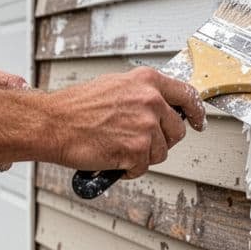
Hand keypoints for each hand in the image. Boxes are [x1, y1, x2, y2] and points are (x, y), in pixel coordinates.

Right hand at [44, 67, 205, 177]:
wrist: (53, 123)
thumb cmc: (76, 107)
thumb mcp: (115, 85)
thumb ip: (141, 93)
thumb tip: (160, 104)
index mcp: (147, 81)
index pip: (187, 95)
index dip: (195, 112)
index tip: (197, 120)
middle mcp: (151, 100)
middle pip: (176, 130)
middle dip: (161, 139)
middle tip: (139, 140)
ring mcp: (145, 126)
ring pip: (161, 152)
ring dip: (142, 155)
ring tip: (118, 146)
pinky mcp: (137, 149)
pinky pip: (144, 166)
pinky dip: (129, 168)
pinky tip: (114, 157)